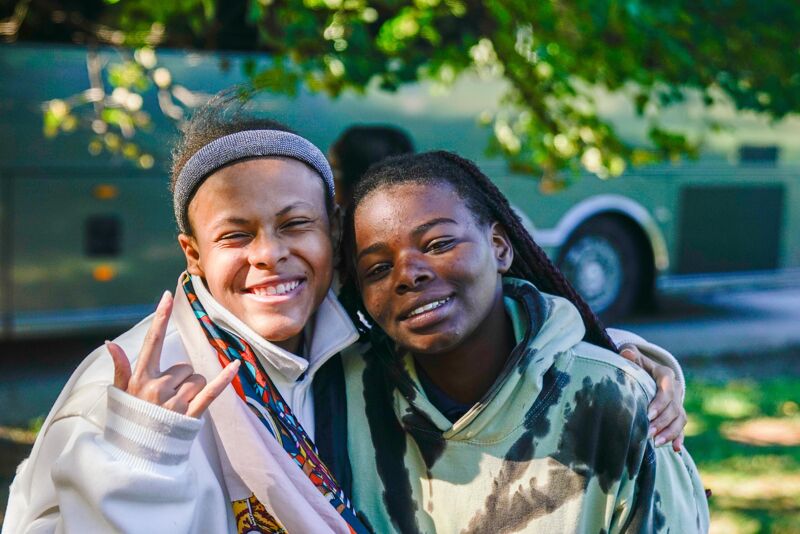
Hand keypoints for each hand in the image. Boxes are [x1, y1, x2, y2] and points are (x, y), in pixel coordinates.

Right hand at [106, 290, 239, 417]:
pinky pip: (210, 393)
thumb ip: (120, 368)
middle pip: (183, 367)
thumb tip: (109, 343)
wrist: (134, 458)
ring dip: (192, 390)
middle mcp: (157, 388)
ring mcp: (174, 403)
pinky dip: (223, 380)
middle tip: (167, 399)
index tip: (168, 296)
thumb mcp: (120, 395)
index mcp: (141, 379)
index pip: (151, 342)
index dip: (160, 318)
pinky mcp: (189, 416)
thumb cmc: (129, 422)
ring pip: (197, 380)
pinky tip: (235, 365)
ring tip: (176, 409)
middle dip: (180, 379)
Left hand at [619, 344, 685, 451]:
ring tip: (657, 443)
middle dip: (662, 422)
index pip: (666, 390)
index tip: (647, 415)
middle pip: (673, 408)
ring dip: (670, 432)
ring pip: (679, 419)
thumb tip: (627, 353)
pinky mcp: (677, 413)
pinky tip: (675, 449)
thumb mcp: (632, 356)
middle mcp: (675, 388)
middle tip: (648, 434)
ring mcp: (678, 402)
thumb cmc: (634, 363)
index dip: (659, 403)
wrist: (644, 369)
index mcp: (665, 374)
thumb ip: (630, 355)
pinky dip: (679, 438)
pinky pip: (681, 427)